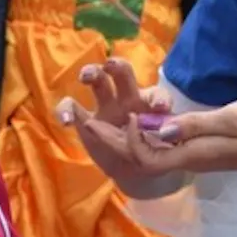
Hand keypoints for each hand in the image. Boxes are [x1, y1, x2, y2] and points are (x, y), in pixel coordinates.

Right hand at [56, 59, 174, 192]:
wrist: (133, 170)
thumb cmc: (152, 150)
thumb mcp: (166, 145)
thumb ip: (168, 136)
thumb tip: (171, 131)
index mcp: (149, 103)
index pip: (155, 94)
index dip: (158, 99)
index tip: (160, 110)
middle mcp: (126, 98)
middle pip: (121, 72)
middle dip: (116, 66)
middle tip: (111, 67)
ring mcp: (104, 107)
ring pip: (97, 80)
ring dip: (91, 72)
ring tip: (87, 76)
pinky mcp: (85, 120)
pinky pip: (71, 107)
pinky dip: (65, 110)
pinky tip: (65, 120)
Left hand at [63, 85, 236, 182]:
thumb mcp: (233, 119)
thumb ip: (196, 125)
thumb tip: (161, 129)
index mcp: (194, 153)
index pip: (147, 157)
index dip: (129, 141)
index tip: (126, 114)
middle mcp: (189, 158)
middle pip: (142, 158)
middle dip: (113, 142)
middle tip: (87, 121)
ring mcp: (195, 155)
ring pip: (151, 152)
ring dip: (126, 139)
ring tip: (102, 119)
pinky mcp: (201, 149)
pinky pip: (165, 147)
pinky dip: (146, 135)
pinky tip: (139, 119)